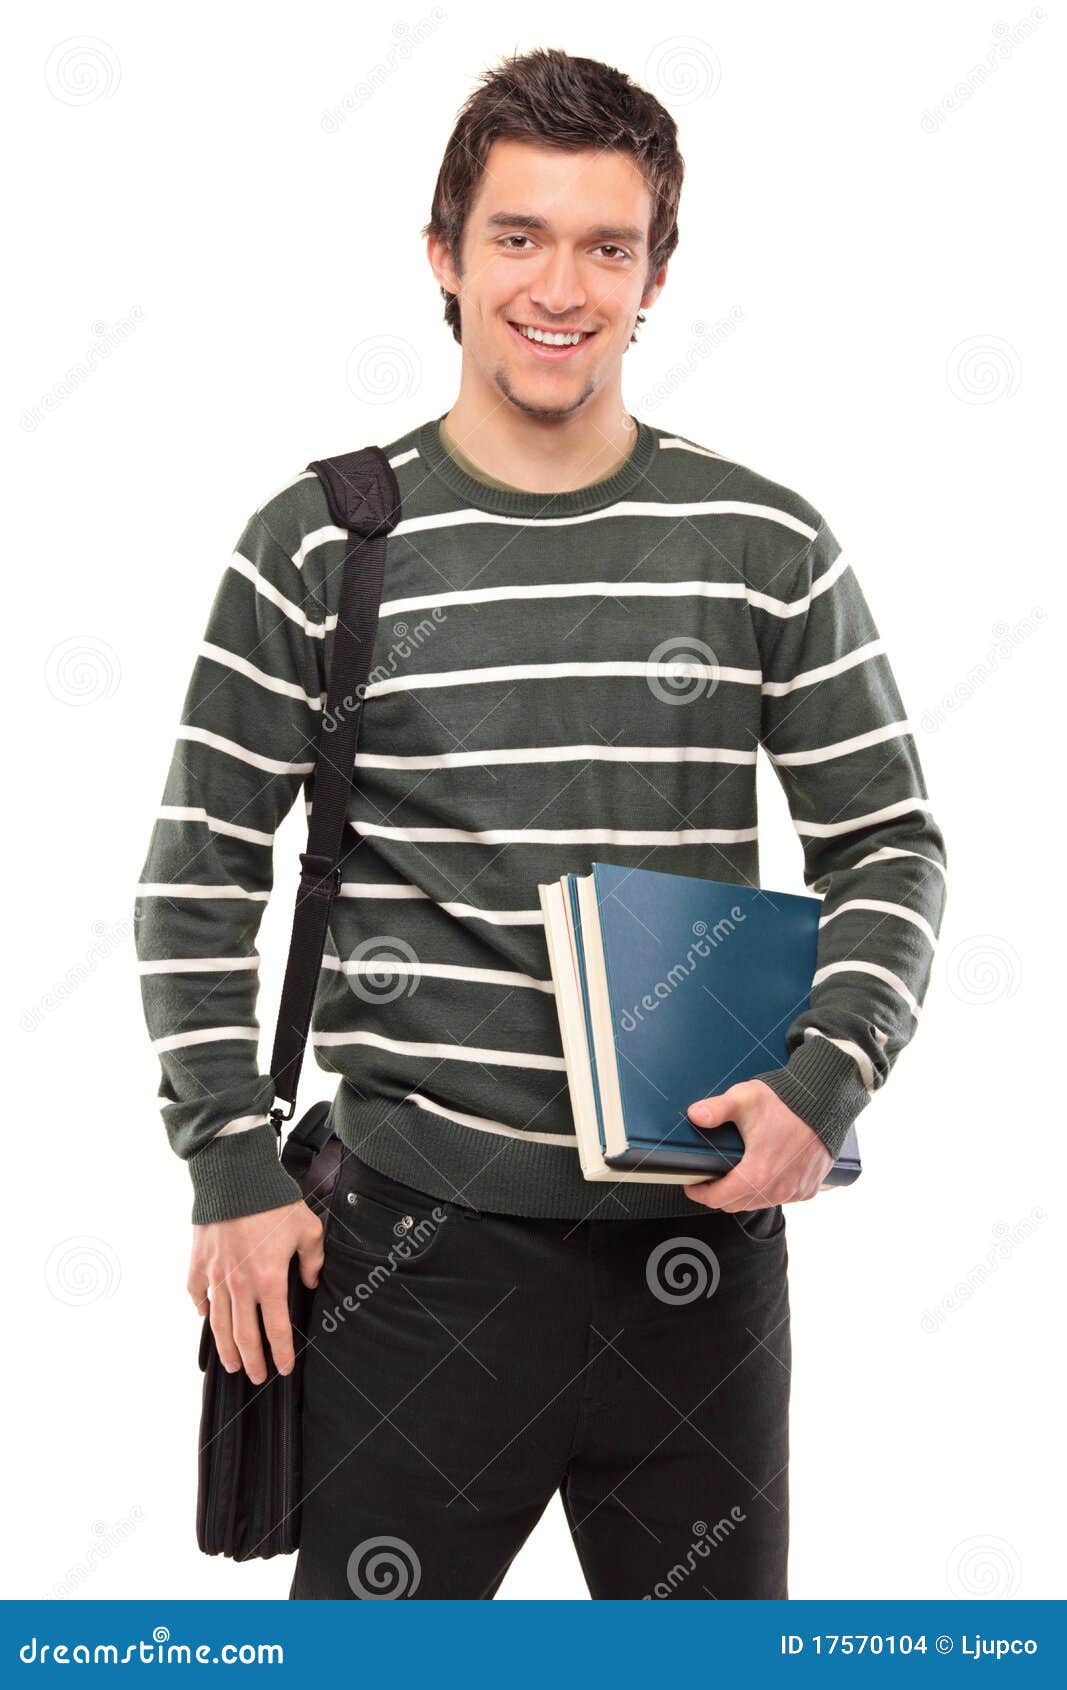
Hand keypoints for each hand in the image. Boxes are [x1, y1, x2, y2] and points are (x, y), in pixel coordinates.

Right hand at [187, 1200, 323, 1383]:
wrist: (235, 1177)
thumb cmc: (273, 1200)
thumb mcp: (308, 1228)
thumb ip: (312, 1260)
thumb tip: (310, 1282)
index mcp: (269, 1280)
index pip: (277, 1329)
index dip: (282, 1352)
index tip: (284, 1368)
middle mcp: (240, 1285)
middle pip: (244, 1336)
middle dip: (253, 1361)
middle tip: (258, 1376)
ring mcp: (215, 1275)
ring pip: (219, 1324)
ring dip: (226, 1348)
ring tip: (232, 1364)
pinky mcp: (198, 1262)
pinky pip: (197, 1294)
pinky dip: (202, 1309)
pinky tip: (206, 1317)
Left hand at [682, 1079, 832, 1210]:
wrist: (825, 1102)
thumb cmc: (786, 1102)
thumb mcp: (744, 1099)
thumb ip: (716, 1109)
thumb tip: (694, 1115)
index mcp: (757, 1174)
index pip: (718, 1199)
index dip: (699, 1193)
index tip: (692, 1184)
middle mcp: (778, 1189)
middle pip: (736, 1204)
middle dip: (720, 1193)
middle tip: (712, 1176)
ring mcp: (795, 1191)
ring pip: (759, 1203)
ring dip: (744, 1193)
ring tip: (736, 1173)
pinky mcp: (808, 1188)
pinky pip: (781, 1197)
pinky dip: (769, 1190)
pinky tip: (765, 1172)